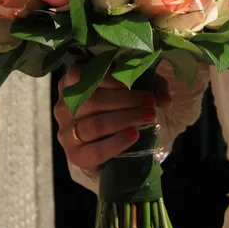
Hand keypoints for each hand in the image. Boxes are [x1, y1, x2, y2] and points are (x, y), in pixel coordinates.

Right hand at [54, 64, 171, 172]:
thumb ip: (150, 86)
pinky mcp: (73, 153)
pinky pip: (95, 150)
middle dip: (126, 101)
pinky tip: (134, 135)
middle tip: (151, 103)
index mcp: (72, 82)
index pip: (82, 74)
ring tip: (149, 117)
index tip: (131, 83)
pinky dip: (116, 143)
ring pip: (94, 125)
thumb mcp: (133, 89)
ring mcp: (65, 131)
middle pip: (92, 101)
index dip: (109, 79)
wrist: (104, 143)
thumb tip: (165, 98)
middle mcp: (63, 105)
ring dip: (125, 120)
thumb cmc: (117, 108)